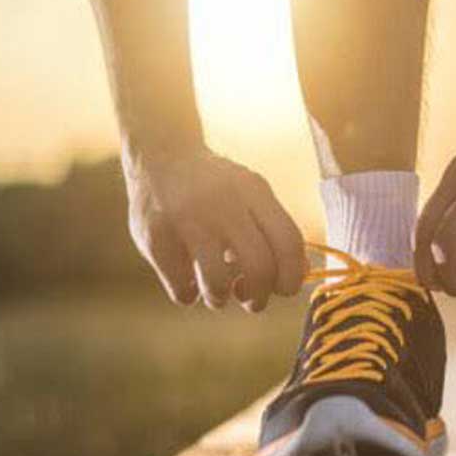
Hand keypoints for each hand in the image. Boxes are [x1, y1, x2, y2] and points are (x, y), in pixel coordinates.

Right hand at [122, 144, 305, 310]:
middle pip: (259, 268)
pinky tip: (188, 279)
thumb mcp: (252, 194)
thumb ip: (277, 229)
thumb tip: (300, 273)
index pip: (289, 243)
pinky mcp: (155, 237)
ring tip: (217, 292)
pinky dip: (189, 295)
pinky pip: (181, 289)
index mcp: (253, 191)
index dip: (291, 277)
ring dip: (221, 299)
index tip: (283, 289)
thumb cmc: (217, 186)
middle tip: (252, 300)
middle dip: (259, 298)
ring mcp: (186, 220)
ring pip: (217, 285)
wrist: (161, 154)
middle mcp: (222, 203)